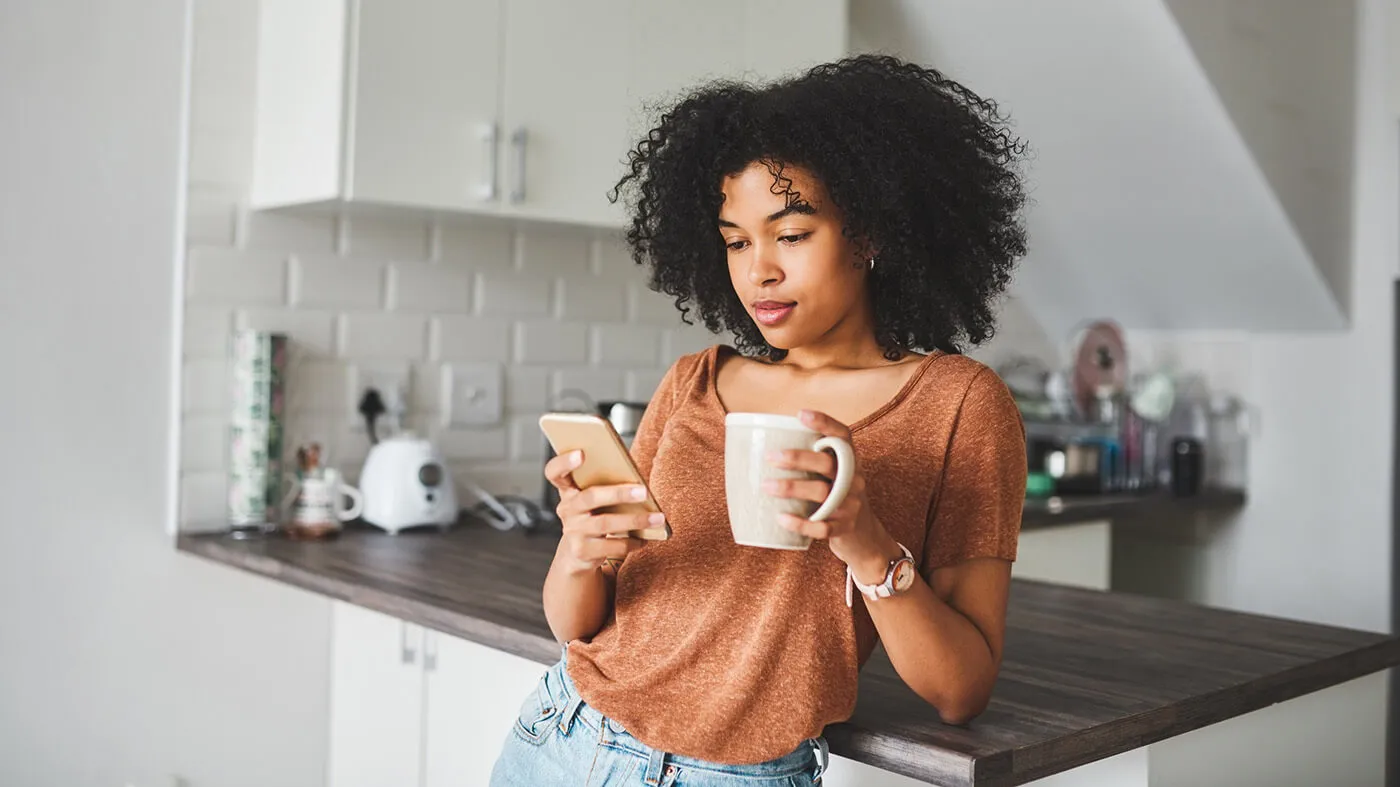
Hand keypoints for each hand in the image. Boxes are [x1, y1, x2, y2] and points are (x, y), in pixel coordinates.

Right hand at [545, 450, 661, 574]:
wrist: (577, 554)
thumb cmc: (593, 517)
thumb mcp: (594, 501)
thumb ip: (606, 487)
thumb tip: (639, 484)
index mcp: (568, 490)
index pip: (555, 472)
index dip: (564, 462)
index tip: (581, 453)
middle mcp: (567, 509)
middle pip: (590, 497)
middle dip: (619, 493)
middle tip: (644, 492)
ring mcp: (573, 531)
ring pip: (605, 523)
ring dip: (635, 520)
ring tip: (658, 518)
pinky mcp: (582, 551)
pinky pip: (611, 545)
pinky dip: (631, 542)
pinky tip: (644, 539)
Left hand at [763, 410, 901, 583]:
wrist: (864, 537)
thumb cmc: (837, 499)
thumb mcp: (834, 477)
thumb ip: (812, 462)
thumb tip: (763, 449)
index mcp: (850, 461)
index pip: (843, 436)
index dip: (825, 422)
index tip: (800, 414)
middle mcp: (854, 479)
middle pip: (828, 464)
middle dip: (798, 458)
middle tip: (770, 457)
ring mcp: (851, 504)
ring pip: (822, 493)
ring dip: (792, 487)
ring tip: (766, 486)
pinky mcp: (845, 528)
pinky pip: (822, 527)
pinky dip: (800, 523)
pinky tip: (781, 518)